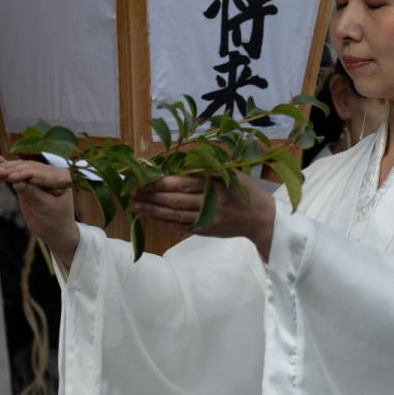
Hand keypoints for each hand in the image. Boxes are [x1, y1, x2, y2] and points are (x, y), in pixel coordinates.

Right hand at [0, 152, 79, 266]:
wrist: (55, 232)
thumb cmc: (56, 220)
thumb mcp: (46, 207)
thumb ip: (33, 194)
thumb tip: (17, 182)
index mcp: (61, 177)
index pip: (39, 172)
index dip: (24, 174)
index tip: (10, 178)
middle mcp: (51, 173)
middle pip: (27, 167)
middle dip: (10, 169)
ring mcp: (39, 176)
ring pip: (20, 168)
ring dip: (4, 167)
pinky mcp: (28, 182)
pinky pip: (16, 173)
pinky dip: (5, 167)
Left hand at [131, 172, 275, 260]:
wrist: (262, 218)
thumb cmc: (245, 190)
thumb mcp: (231, 173)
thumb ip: (207, 169)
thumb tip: (177, 163)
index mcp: (216, 184)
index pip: (183, 183)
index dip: (161, 182)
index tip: (143, 179)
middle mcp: (211, 202)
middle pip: (175, 200)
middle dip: (151, 197)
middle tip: (132, 193)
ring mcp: (208, 219)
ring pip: (175, 215)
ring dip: (153, 211)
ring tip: (136, 206)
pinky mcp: (206, 231)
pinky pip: (181, 227)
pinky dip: (165, 223)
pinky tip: (152, 218)